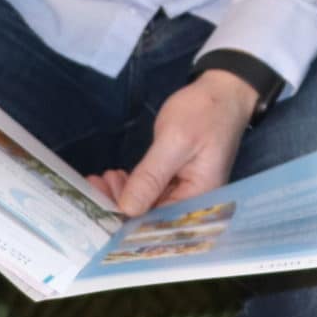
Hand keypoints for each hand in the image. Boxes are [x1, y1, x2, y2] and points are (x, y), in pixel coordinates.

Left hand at [88, 71, 256, 216]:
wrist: (223, 91)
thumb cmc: (204, 113)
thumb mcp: (175, 141)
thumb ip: (152, 177)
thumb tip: (127, 210)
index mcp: (200, 199)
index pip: (159, 225)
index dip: (126, 222)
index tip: (96, 209)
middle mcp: (194, 203)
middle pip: (152, 219)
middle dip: (120, 208)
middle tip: (92, 187)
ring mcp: (186, 192)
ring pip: (149, 207)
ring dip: (123, 197)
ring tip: (99, 180)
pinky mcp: (178, 181)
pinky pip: (153, 193)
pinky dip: (133, 187)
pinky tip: (115, 177)